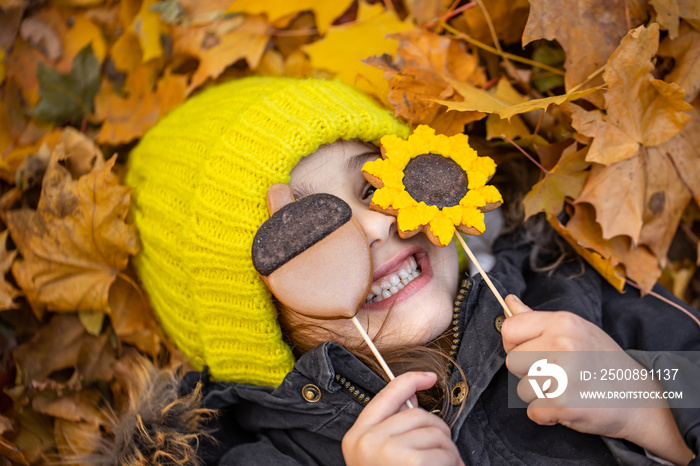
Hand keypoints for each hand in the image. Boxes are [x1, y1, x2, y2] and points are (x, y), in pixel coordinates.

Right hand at [342, 372, 463, 465]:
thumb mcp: (375, 459)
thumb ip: (391, 431)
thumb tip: (417, 403)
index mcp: (357, 436)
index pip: (387, 394)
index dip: (411, 380)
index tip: (429, 376)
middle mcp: (368, 440)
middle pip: (419, 415)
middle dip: (439, 433)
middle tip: (442, 456)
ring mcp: (388, 450)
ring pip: (437, 433)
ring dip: (449, 453)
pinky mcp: (411, 461)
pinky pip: (445, 451)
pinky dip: (453, 464)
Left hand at [502, 294, 692, 464]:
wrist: (641, 398)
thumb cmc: (602, 362)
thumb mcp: (575, 331)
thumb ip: (537, 320)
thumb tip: (508, 301)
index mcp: (562, 322)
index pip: (510, 330)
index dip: (515, 345)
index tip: (533, 353)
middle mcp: (561, 343)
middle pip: (512, 361)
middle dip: (529, 372)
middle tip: (559, 374)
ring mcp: (562, 373)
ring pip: (522, 388)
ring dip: (540, 395)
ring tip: (568, 389)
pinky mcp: (563, 403)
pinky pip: (533, 412)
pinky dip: (547, 415)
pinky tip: (569, 406)